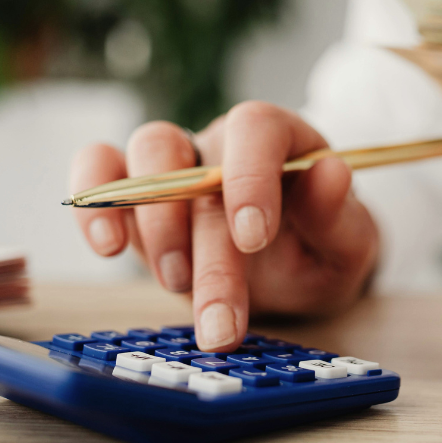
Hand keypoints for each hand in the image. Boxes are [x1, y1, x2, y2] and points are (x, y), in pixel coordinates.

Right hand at [70, 102, 378, 350]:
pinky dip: (94, 203)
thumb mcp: (347, 246)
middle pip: (194, 160)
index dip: (249, 175)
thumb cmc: (321, 251)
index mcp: (280, 140)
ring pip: (143, 155)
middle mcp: (221, 144)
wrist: (294, 274)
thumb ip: (339, 215)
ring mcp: (176, 166)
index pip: (255, 127)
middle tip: (220, 315)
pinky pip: (100, 176)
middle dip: (203, 243)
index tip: (254, 237)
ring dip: (154, 224)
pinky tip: (109, 245)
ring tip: (175, 283)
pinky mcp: (137, 199)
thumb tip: (331, 173)